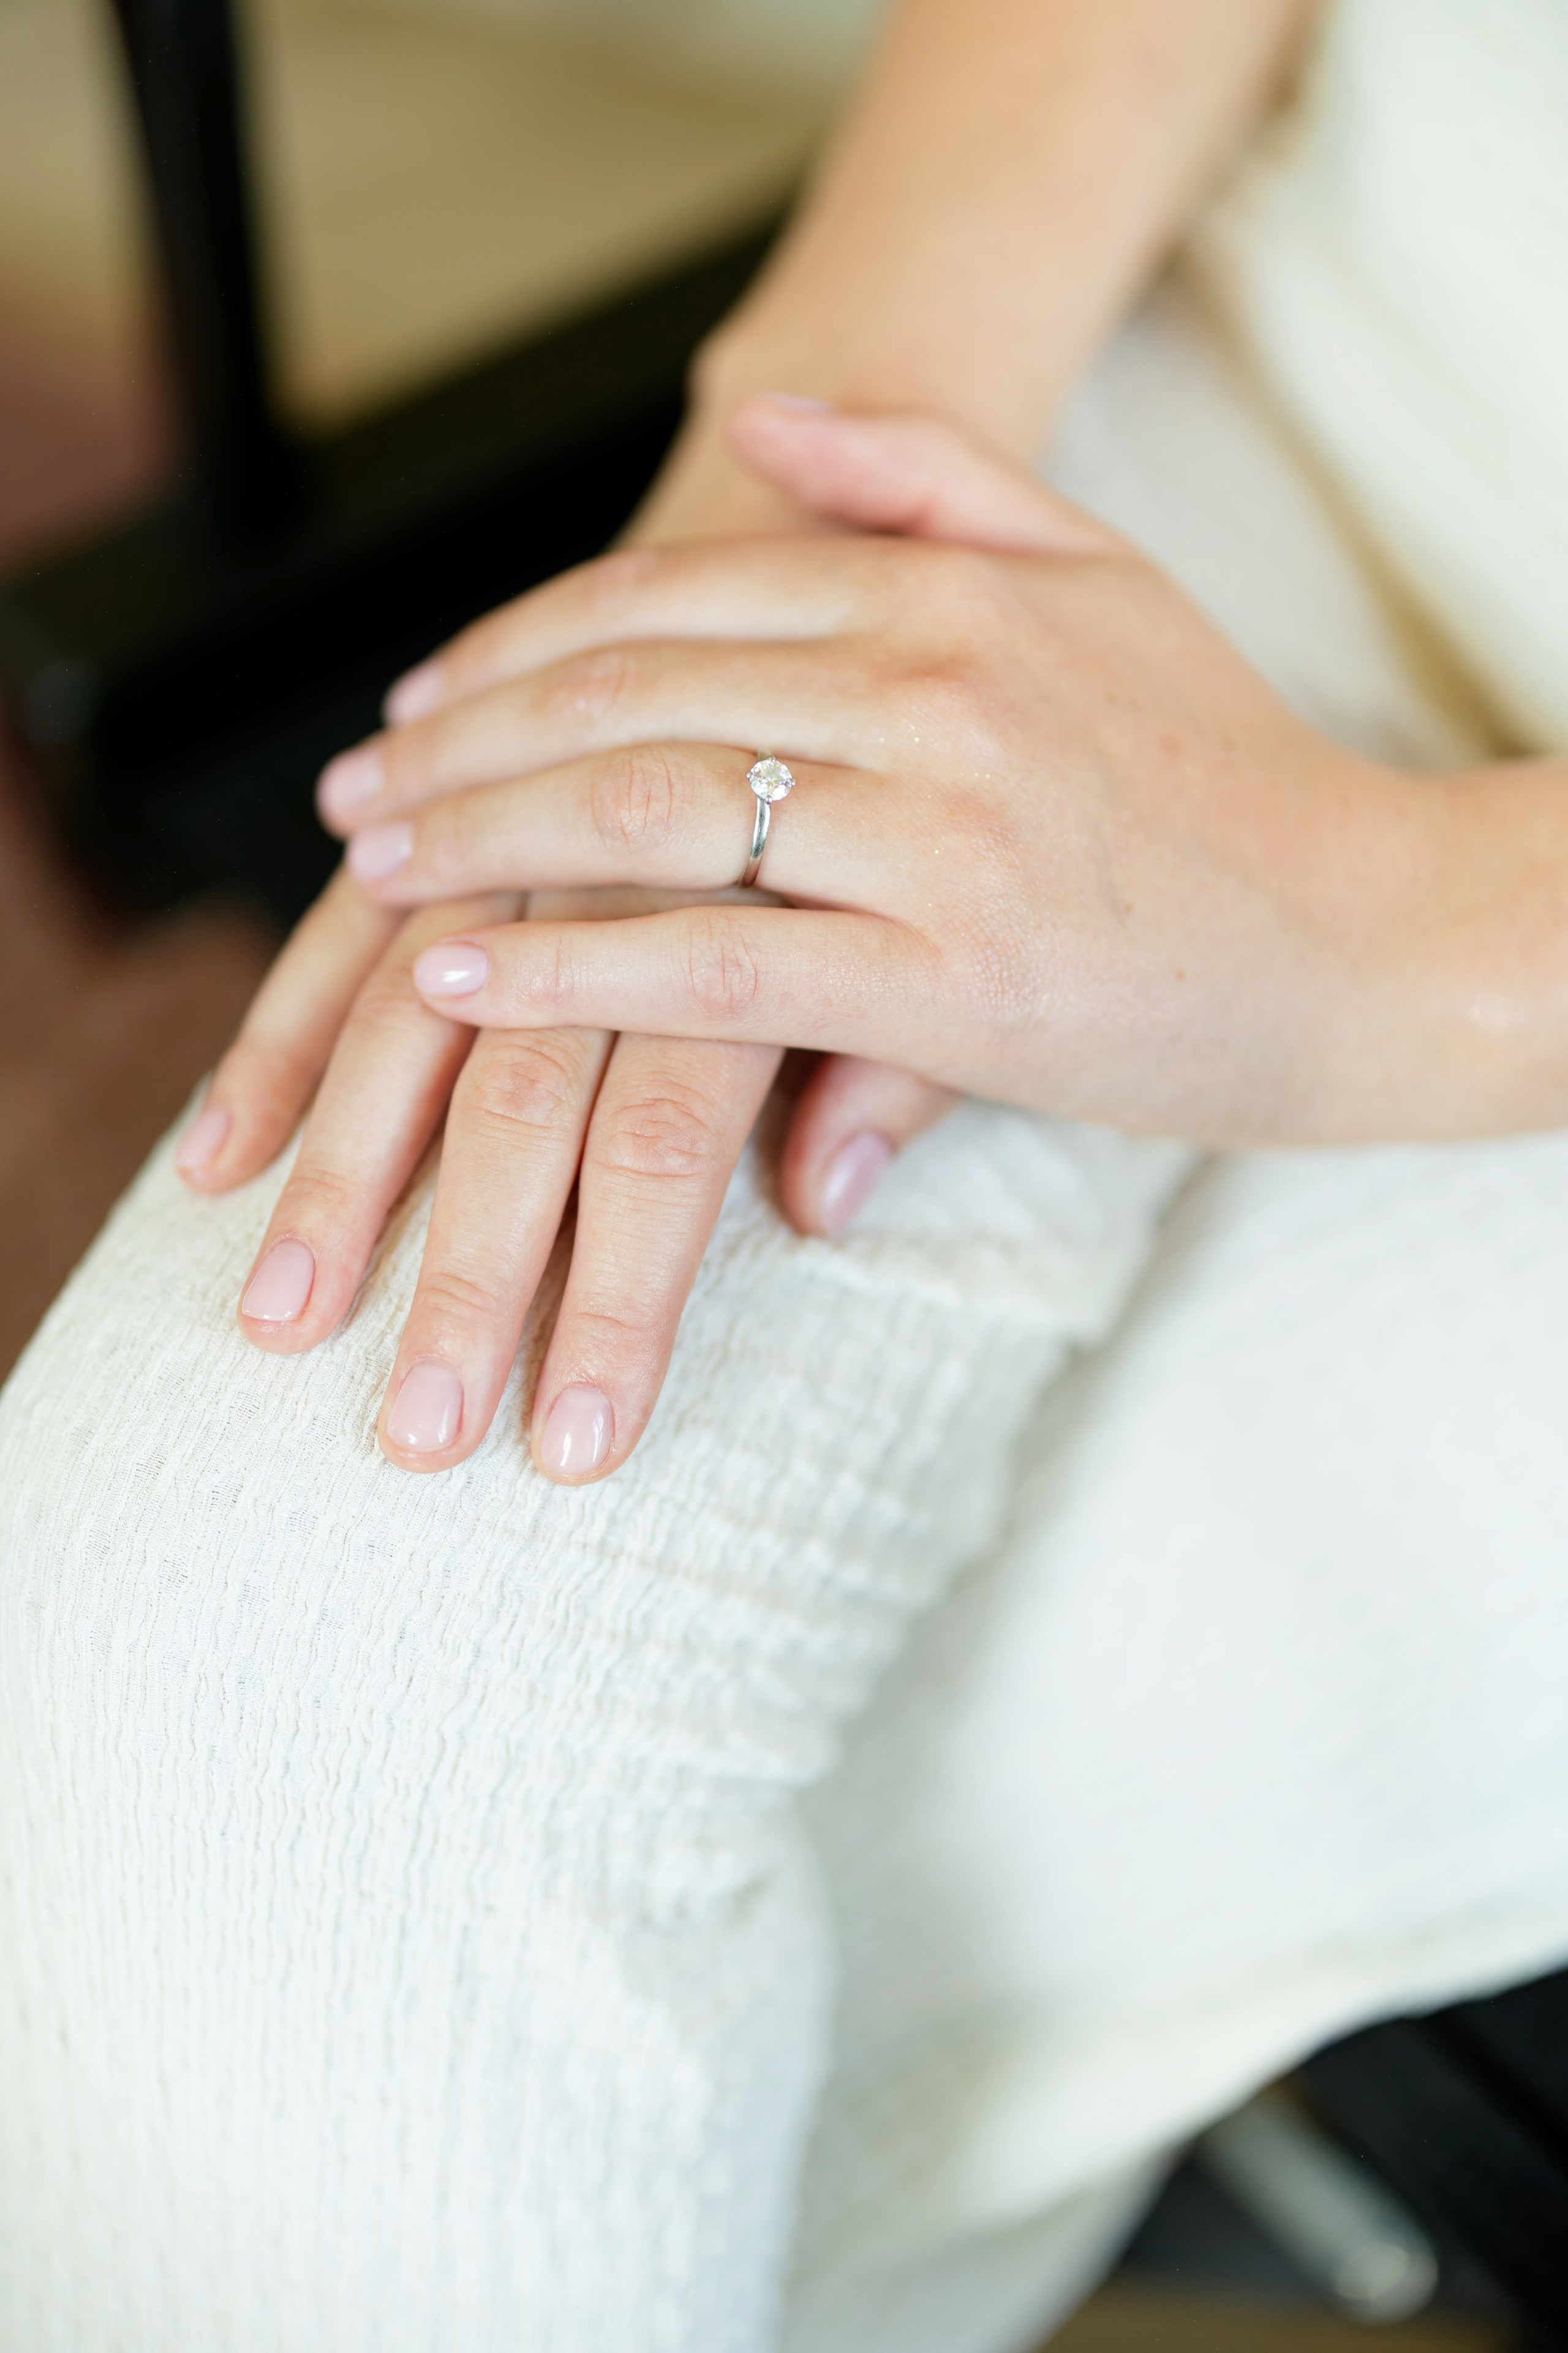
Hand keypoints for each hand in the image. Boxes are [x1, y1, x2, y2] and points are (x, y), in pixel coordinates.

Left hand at [345, 400, 1529, 1147]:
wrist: (1372, 941)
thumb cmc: (1224, 775)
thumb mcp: (1099, 575)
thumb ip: (932, 477)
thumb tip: (770, 411)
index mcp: (950, 592)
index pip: (673, 593)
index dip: (518, 644)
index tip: (422, 703)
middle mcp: (934, 693)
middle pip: (630, 693)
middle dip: (462, 744)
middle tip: (356, 795)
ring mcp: (941, 837)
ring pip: (649, 813)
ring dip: (480, 837)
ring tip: (375, 871)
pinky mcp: (954, 983)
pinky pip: (715, 967)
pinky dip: (568, 967)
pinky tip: (458, 975)